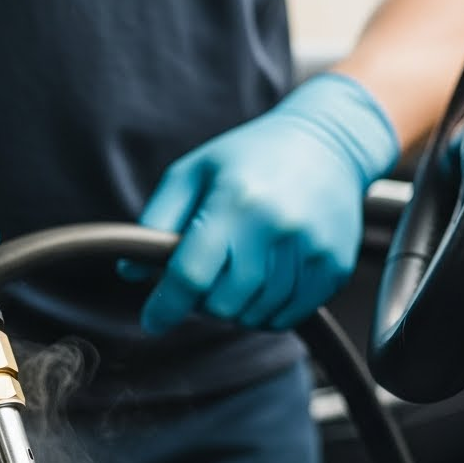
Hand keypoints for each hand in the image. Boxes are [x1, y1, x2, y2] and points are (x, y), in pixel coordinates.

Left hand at [122, 74, 398, 332]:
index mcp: (234, 199)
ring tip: (239, 273)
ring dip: (237, 307)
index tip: (153, 320)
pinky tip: (265, 283)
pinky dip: (269, 311)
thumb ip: (158, 219)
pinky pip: (289, 315)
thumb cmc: (251, 156)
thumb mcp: (194, 171)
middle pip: (223, 302)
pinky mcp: (333, 265)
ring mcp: (309, 247)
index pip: (191, 274)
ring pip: (255, 314)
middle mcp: (275, 224)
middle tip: (206, 279)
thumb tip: (130, 270)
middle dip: (204, 301)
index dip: (166, 306)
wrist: (330, 142)